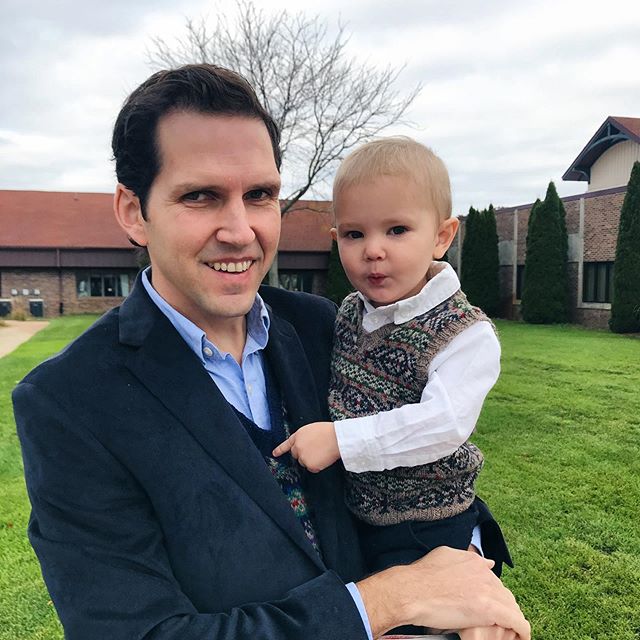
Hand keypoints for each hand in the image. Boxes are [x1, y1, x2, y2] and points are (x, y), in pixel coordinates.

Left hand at [272, 421, 339, 472]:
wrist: (336, 438)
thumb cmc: (328, 432)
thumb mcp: (312, 429)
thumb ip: (305, 437)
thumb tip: (305, 445)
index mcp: (298, 435)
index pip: (286, 444)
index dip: (280, 450)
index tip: (274, 454)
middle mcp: (297, 447)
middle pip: (296, 454)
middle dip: (303, 454)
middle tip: (315, 450)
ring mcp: (302, 456)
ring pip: (304, 462)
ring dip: (311, 460)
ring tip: (322, 452)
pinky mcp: (309, 465)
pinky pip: (312, 468)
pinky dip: (318, 466)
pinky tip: (323, 458)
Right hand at [356, 547, 529, 639]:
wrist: (412, 591)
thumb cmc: (421, 577)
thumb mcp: (443, 555)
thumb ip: (465, 558)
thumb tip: (485, 562)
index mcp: (473, 561)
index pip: (492, 579)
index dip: (491, 594)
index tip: (488, 605)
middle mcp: (484, 572)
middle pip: (504, 592)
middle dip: (503, 607)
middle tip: (499, 622)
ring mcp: (487, 589)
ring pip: (511, 606)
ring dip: (511, 619)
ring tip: (510, 632)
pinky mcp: (489, 609)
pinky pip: (515, 621)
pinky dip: (521, 630)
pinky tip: (521, 637)